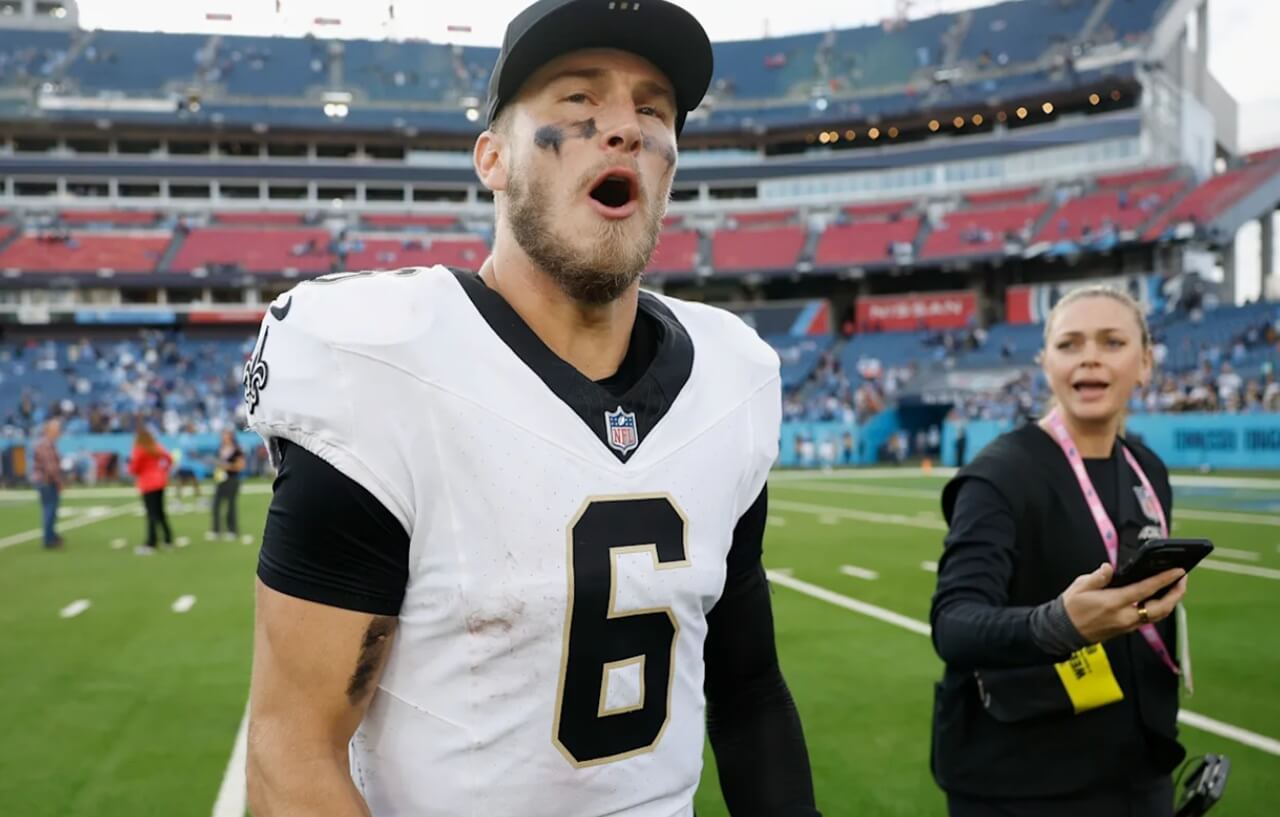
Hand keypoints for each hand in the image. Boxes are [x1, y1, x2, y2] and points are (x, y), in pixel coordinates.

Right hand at [1062, 563, 1187, 643]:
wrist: (1064, 631)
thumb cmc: (1071, 608)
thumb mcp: (1079, 587)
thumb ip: (1098, 577)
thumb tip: (1109, 568)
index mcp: (1113, 603)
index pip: (1145, 590)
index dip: (1164, 580)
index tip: (1178, 571)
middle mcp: (1124, 617)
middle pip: (1161, 608)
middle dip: (1176, 593)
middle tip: (1183, 579)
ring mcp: (1127, 625)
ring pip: (1158, 615)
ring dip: (1171, 601)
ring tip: (1176, 587)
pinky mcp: (1127, 629)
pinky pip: (1150, 618)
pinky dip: (1160, 607)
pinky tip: (1161, 598)